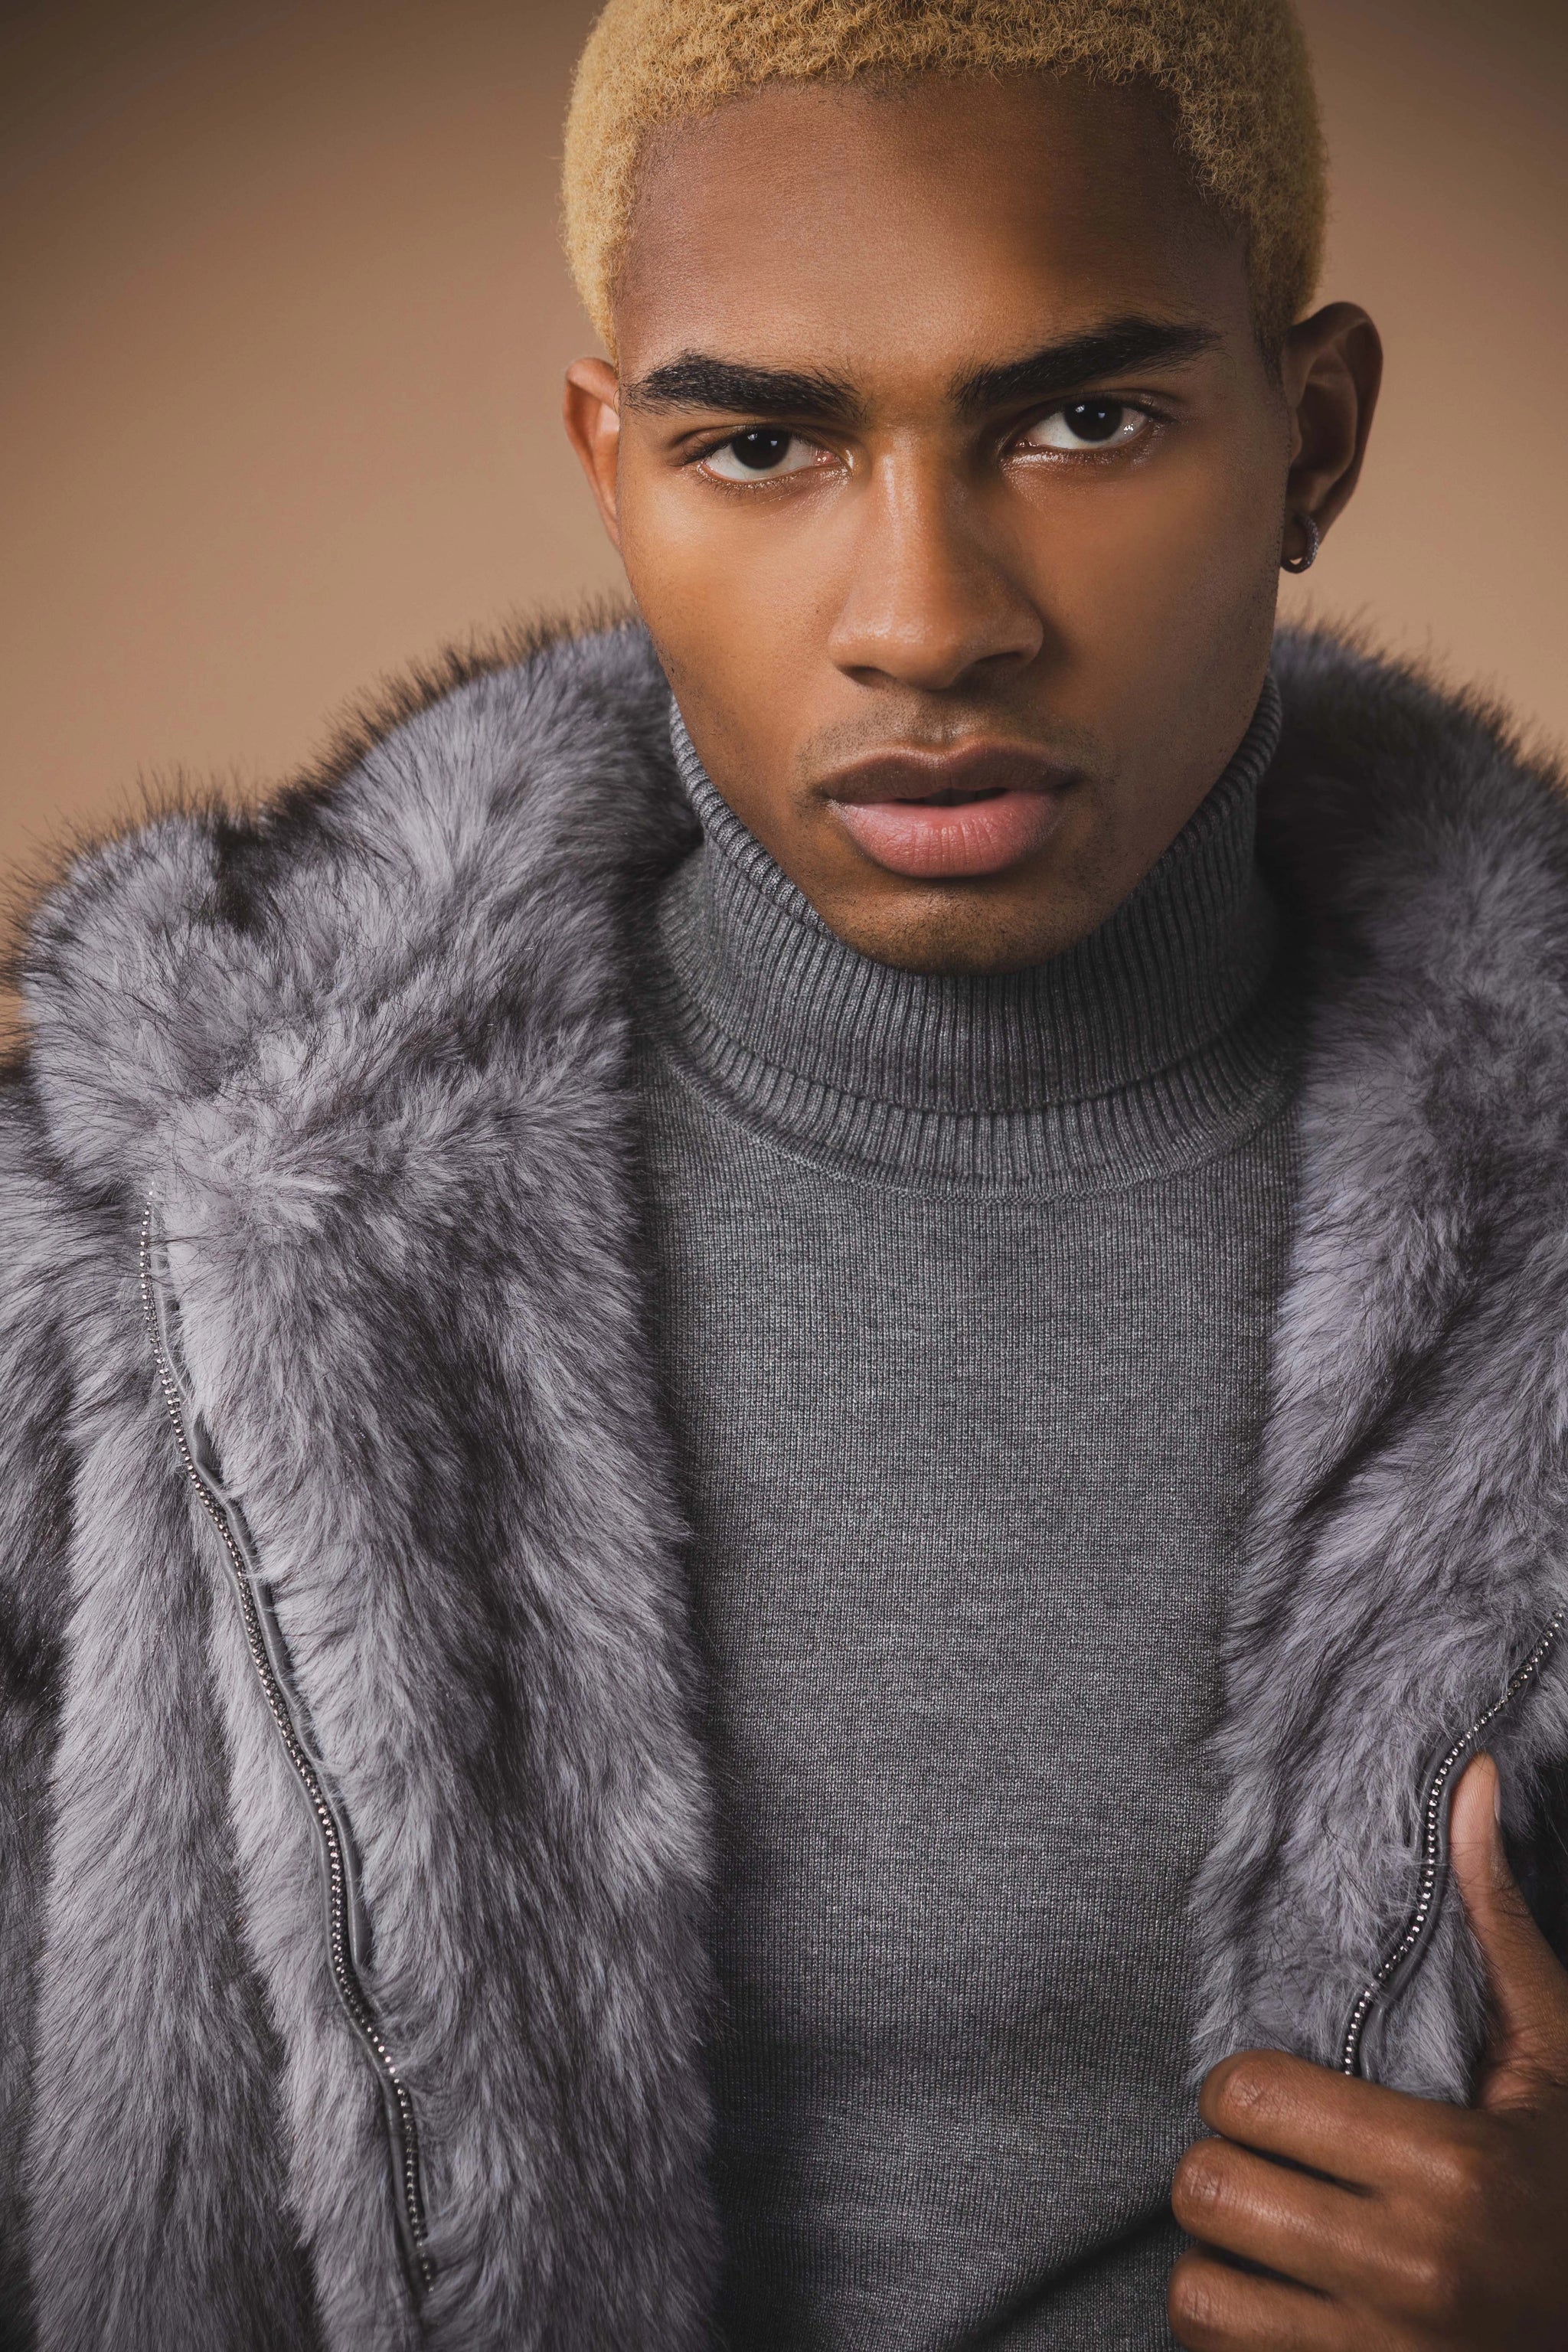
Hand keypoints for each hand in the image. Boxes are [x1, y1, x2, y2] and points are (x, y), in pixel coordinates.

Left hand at [1168, 1752, 1567, 2347]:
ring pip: (1199, 2289)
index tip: (1273, 2092)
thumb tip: (1465, 1782)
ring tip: (1268, 2236)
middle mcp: (1411, 2276)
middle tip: (1261, 2160)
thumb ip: (1495, 1923)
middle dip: (1221, 2166)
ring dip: (1221, 2259)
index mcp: (1450, 2170)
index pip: (1248, 2098)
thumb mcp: (1555, 2059)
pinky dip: (1235, 2333)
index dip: (1243, 2086)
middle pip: (1208, 2190)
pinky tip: (1284, 2302)